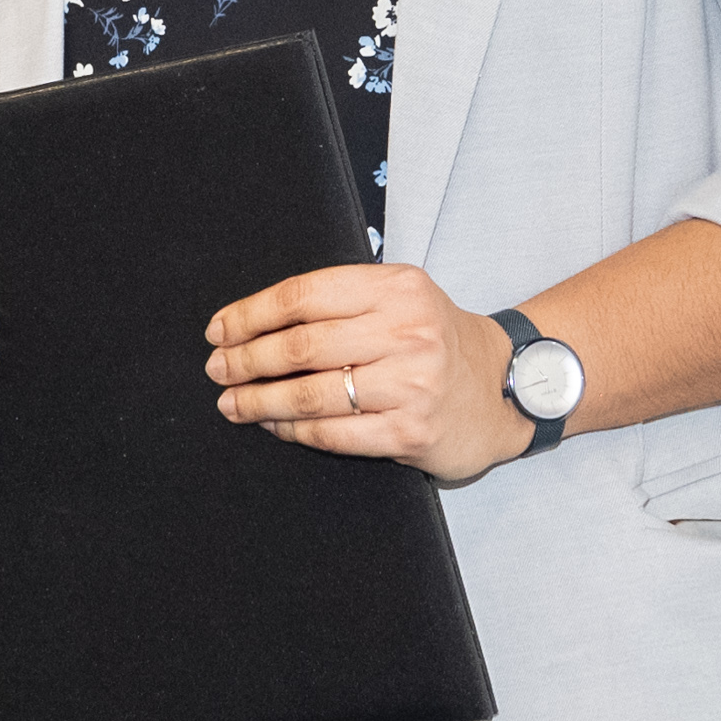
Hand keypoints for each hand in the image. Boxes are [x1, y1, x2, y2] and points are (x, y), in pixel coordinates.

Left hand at [208, 261, 525, 482]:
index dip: (250, 314)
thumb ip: (340, 301)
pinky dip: (293, 431)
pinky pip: (333, 433)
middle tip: (217, 370)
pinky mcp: (411, 430)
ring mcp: (412, 384)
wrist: (503, 387)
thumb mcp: (399, 298)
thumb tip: (252, 323)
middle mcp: (407, 331)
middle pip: (300, 346)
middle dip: (246, 360)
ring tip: (232, 403)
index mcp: (396, 287)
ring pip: (310, 394)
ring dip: (259, 401)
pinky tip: (274, 426)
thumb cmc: (435, 339)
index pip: (303, 296)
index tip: (219, 330)